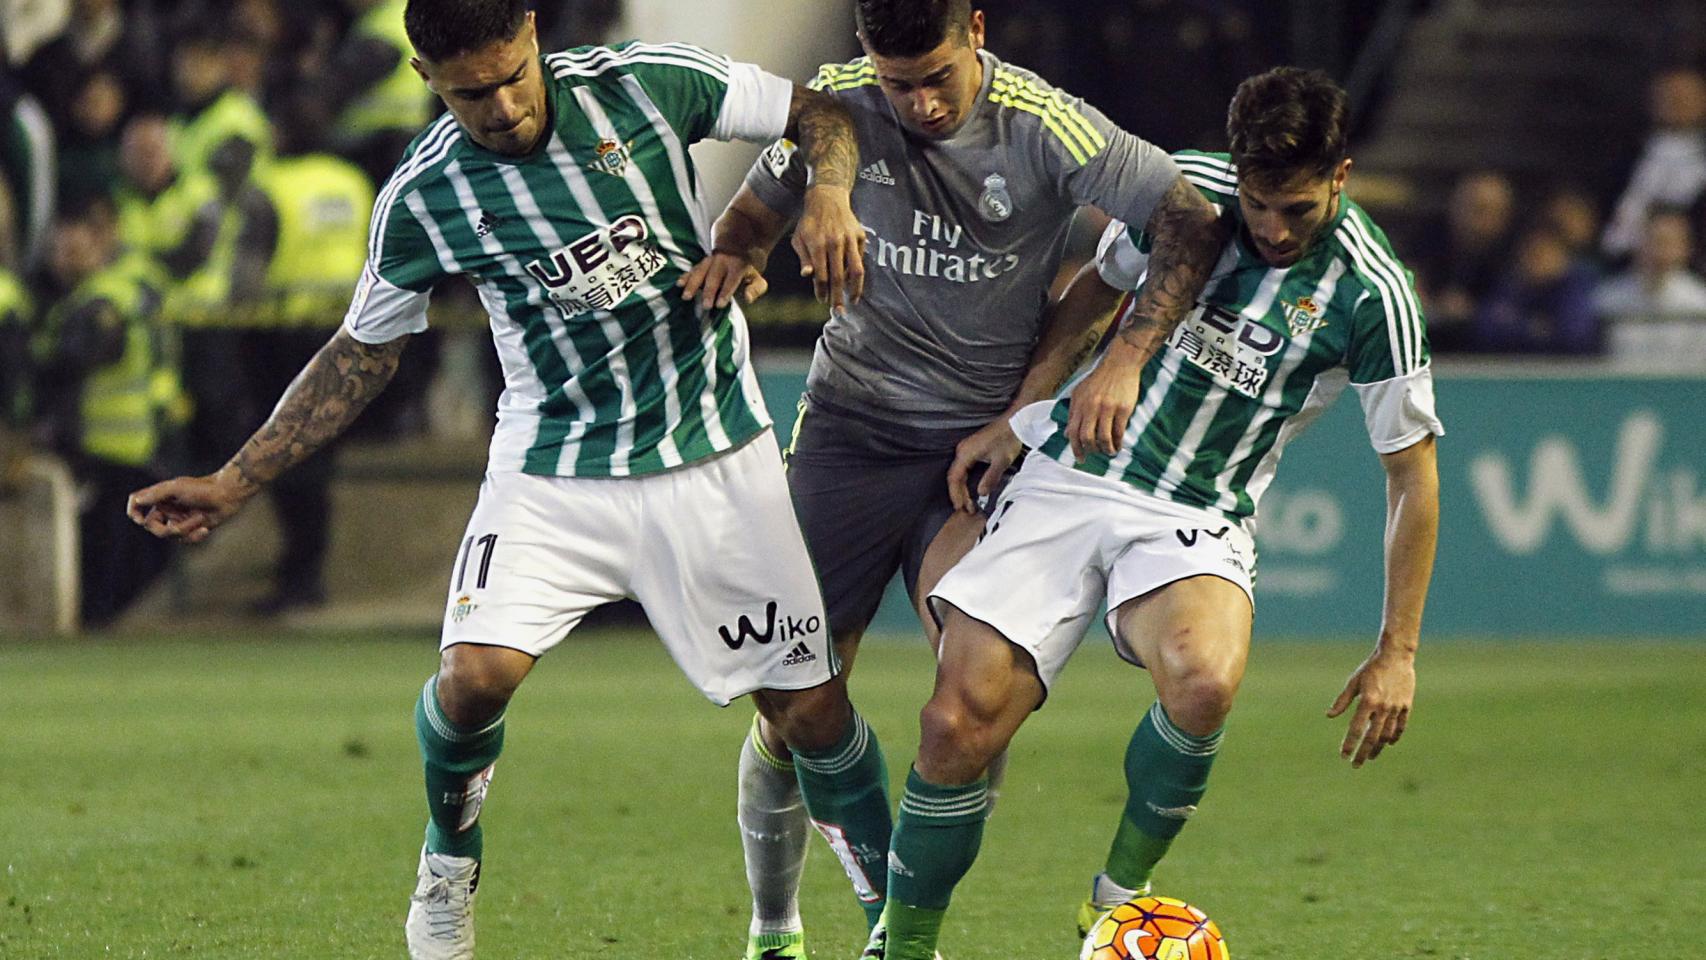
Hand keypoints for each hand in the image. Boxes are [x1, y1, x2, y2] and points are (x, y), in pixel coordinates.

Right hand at [126, 466, 257, 543]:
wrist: (228, 494)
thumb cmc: (203, 488)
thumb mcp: (177, 488)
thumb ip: (156, 494)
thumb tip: (136, 500)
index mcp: (159, 497)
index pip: (136, 504)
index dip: (134, 512)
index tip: (139, 519)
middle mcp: (166, 509)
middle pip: (153, 527)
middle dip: (169, 529)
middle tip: (182, 525)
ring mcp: (178, 519)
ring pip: (170, 535)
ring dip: (187, 529)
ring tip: (201, 517)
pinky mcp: (191, 528)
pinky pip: (185, 540)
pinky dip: (195, 535)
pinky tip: (206, 529)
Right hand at [677, 249, 768, 309]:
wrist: (737, 245)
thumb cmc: (747, 269)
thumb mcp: (758, 278)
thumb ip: (756, 289)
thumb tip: (748, 299)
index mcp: (737, 265)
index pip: (731, 280)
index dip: (725, 292)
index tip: (720, 304)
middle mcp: (722, 262)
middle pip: (714, 276)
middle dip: (709, 291)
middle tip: (705, 305)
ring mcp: (710, 261)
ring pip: (700, 271)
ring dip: (693, 284)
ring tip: (686, 296)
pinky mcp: (701, 263)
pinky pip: (692, 269)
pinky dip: (685, 277)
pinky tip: (679, 284)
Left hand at [791, 184, 865, 311]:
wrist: (827, 197)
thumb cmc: (810, 222)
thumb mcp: (799, 238)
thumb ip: (804, 258)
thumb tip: (808, 276)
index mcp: (817, 244)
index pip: (821, 275)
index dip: (822, 291)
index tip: (822, 300)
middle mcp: (835, 243)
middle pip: (839, 277)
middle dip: (839, 297)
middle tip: (840, 311)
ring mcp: (850, 239)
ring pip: (856, 270)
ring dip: (855, 289)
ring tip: (854, 300)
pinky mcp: (860, 236)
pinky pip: (860, 259)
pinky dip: (858, 273)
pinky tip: (854, 283)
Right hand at [946, 419, 1020, 512]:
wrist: (1014, 422)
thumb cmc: (1007, 439)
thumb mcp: (1001, 461)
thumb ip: (990, 478)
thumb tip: (981, 493)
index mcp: (965, 453)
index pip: (954, 478)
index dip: (956, 494)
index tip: (960, 507)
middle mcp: (962, 450)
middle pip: (954, 477)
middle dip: (959, 494)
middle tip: (966, 509)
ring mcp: (966, 449)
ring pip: (958, 473)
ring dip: (961, 488)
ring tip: (968, 502)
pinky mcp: (971, 449)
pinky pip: (963, 468)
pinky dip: (965, 480)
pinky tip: (970, 488)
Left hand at [1065, 339, 1144, 460]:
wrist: (1120, 364)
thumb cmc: (1098, 379)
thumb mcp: (1079, 393)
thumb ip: (1073, 413)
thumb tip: (1066, 434)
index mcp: (1080, 404)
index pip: (1073, 432)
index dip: (1075, 448)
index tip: (1080, 458)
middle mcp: (1092, 407)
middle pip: (1087, 437)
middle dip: (1091, 450)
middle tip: (1096, 454)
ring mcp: (1108, 408)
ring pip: (1104, 437)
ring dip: (1106, 449)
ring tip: (1109, 452)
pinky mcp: (1123, 409)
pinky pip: (1119, 431)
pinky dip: (1118, 442)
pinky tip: (1119, 445)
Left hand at [1326, 646, 1415, 767]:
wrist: (1396, 655)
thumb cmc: (1371, 668)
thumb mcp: (1354, 682)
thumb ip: (1342, 701)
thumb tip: (1329, 716)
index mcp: (1367, 701)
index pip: (1356, 729)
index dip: (1349, 744)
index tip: (1343, 756)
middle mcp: (1382, 707)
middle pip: (1372, 737)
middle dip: (1363, 753)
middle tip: (1356, 765)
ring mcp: (1396, 707)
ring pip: (1387, 735)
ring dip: (1378, 748)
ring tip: (1370, 756)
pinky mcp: (1407, 705)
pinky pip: (1401, 726)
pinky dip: (1395, 736)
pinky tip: (1389, 743)